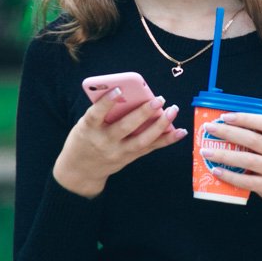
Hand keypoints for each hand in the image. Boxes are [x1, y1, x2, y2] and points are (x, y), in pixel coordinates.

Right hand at [53, 88, 187, 197]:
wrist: (80, 171)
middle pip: (125, 127)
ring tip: (172, 110)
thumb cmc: (84, 138)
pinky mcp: (129, 158)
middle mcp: (104, 142)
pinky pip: (150, 148)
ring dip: (160, 125)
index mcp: (88, 129)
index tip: (119, 89)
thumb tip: (129, 95)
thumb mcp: (84, 124)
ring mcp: (118, 152)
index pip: (96, 115)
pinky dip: (166, 140)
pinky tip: (180, 131)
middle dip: (143, 113)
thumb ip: (103, 112)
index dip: (106, 102)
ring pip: (142, 140)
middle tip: (158, 99)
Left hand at [198, 112, 261, 204]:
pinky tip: (215, 170)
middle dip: (228, 133)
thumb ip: (256, 132)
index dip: (245, 118)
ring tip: (206, 151)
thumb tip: (223, 123)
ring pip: (247, 160)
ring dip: (224, 155)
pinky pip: (246, 180)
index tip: (225, 116)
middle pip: (252, 140)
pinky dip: (229, 176)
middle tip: (209, 129)